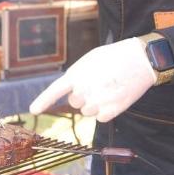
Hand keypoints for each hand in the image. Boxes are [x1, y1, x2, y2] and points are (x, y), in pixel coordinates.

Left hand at [29, 37, 155, 121]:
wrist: (139, 60)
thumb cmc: (114, 57)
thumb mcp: (90, 60)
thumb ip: (78, 76)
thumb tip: (74, 90)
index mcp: (76, 75)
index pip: (54, 91)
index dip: (43, 101)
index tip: (33, 110)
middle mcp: (83, 91)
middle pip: (75, 103)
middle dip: (84, 96)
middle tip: (99, 83)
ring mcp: (96, 103)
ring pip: (88, 111)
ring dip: (96, 103)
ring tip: (110, 87)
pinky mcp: (110, 112)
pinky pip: (101, 117)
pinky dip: (108, 110)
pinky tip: (116, 96)